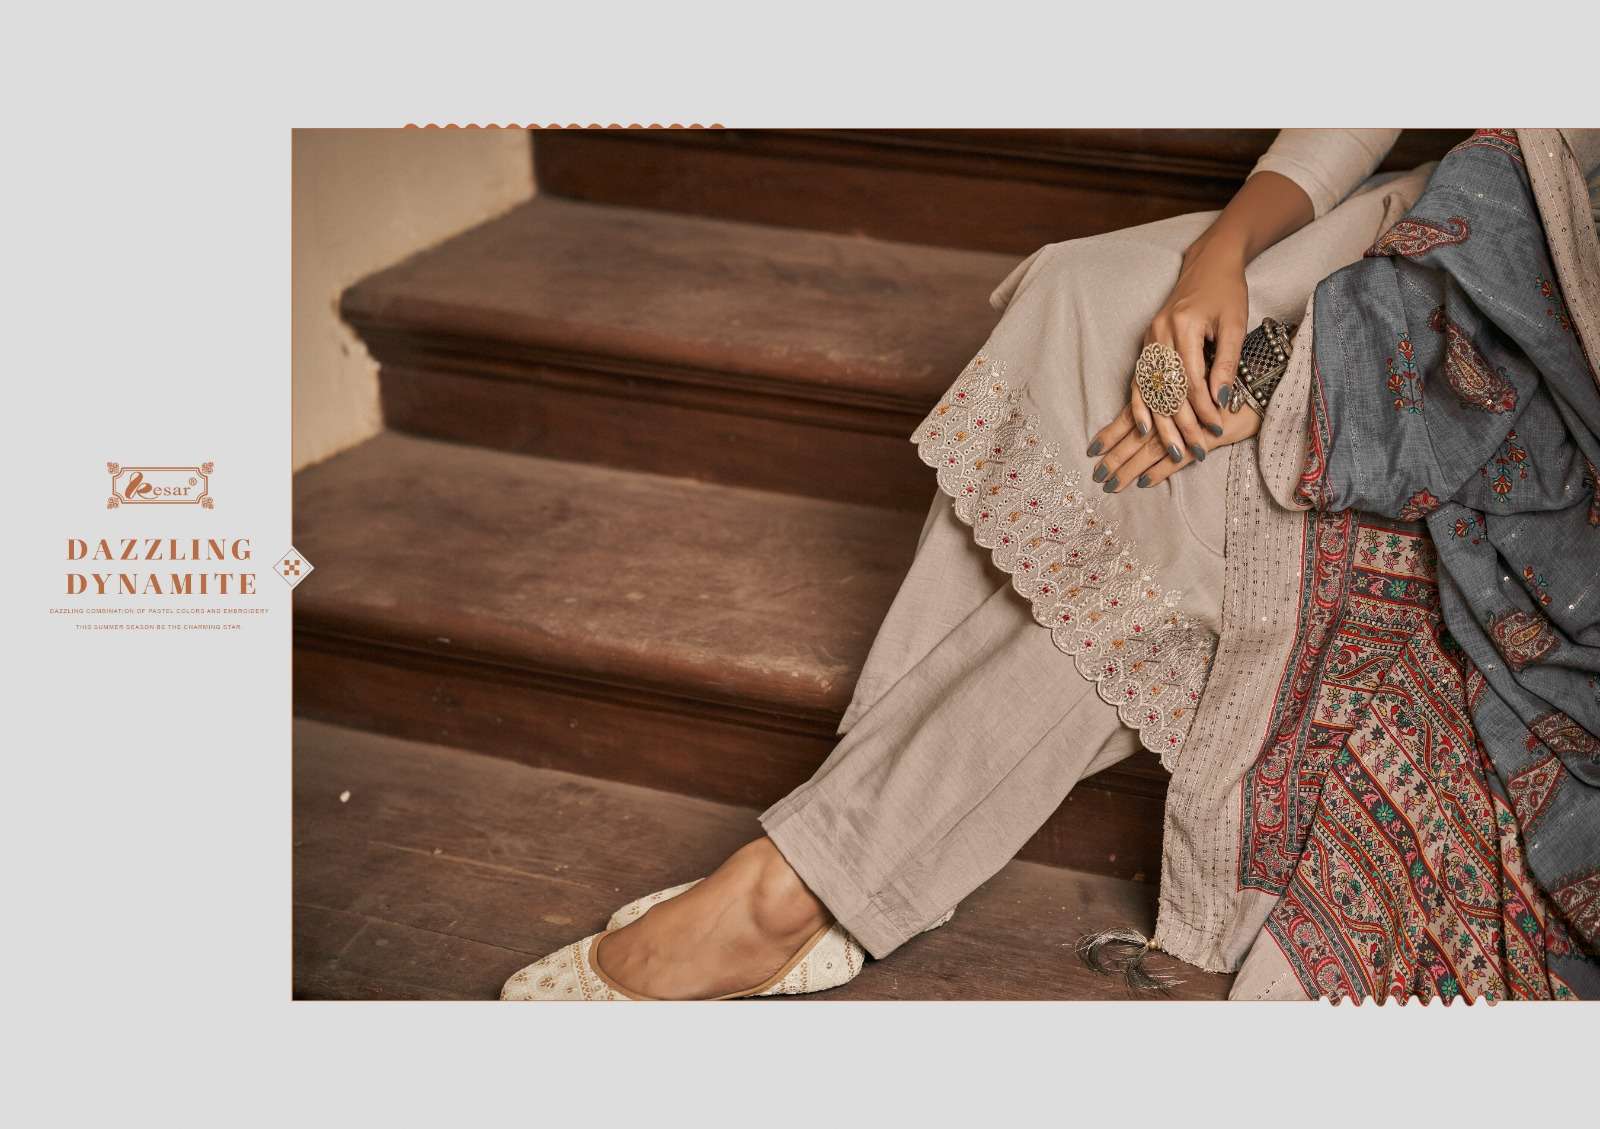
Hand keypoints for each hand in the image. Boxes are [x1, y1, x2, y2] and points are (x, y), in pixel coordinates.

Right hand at [1085, 230, 1252, 490]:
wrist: (1208, 263)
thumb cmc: (1227, 292)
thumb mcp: (1234, 324)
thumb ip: (1227, 363)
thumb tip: (1221, 401)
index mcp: (1183, 326)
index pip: (1191, 381)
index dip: (1203, 409)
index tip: (1217, 431)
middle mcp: (1159, 334)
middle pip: (1167, 390)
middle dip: (1181, 425)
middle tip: (1195, 452)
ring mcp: (1148, 339)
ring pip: (1150, 390)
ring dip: (1160, 424)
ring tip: (1171, 450)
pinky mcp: (1145, 344)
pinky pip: (1140, 381)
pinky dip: (1141, 407)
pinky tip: (1144, 428)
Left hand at [1085, 390, 1259, 492]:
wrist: (1267, 379)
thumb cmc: (1233, 383)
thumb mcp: (1199, 389)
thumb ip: (1178, 402)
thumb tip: (1152, 420)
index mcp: (1168, 397)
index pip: (1132, 418)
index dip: (1111, 434)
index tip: (1092, 449)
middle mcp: (1174, 410)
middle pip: (1136, 438)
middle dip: (1114, 458)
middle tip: (1096, 476)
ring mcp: (1190, 426)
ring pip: (1152, 450)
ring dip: (1131, 468)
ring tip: (1112, 485)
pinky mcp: (1208, 438)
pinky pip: (1180, 458)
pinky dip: (1162, 470)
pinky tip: (1146, 482)